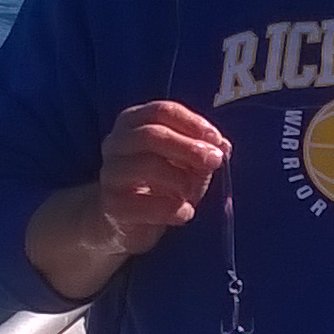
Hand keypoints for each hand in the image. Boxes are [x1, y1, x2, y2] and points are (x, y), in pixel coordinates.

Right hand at [94, 101, 227, 252]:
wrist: (129, 222)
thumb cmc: (162, 184)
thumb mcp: (188, 164)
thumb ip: (205, 151)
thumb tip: (223, 146)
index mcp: (133, 123)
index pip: (161, 111)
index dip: (192, 122)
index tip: (216, 139)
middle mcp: (115, 144)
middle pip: (150, 134)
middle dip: (188, 147)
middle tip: (214, 161)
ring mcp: (110, 174)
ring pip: (146, 165)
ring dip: (180, 179)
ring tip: (194, 193)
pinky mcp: (111, 206)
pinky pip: (142, 204)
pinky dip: (171, 209)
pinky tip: (185, 213)